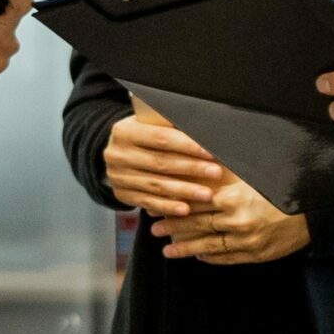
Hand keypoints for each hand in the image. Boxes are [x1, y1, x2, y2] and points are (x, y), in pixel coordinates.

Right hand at [103, 111, 224, 218]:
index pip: (161, 138)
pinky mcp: (122, 195)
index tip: (210, 152)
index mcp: (125, 131)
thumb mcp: (148, 124)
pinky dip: (168, 207)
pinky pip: (148, 202)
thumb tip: (204, 130)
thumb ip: (169, 127)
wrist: (117, 154)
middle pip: (160, 163)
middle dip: (191, 168)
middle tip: (215, 173)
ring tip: (207, 194)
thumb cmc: (143, 136)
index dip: (188, 146)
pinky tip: (185, 209)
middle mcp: (117, 154)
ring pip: (156, 185)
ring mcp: (118, 177)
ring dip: (184, 191)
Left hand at [151, 172, 309, 264]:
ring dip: (186, 248)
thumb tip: (201, 162)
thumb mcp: (254, 174)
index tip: (157, 206)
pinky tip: (198, 257)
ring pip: (209, 246)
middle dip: (173, 228)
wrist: (317, 209)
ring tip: (168, 250)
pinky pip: (228, 258)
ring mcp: (247, 241)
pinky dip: (211, 258)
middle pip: (198, 225)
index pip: (195, 203)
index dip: (174, 204)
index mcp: (235, 198)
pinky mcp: (257, 254)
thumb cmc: (284, 186)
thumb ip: (227, 173)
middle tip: (154, 229)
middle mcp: (238, 221)